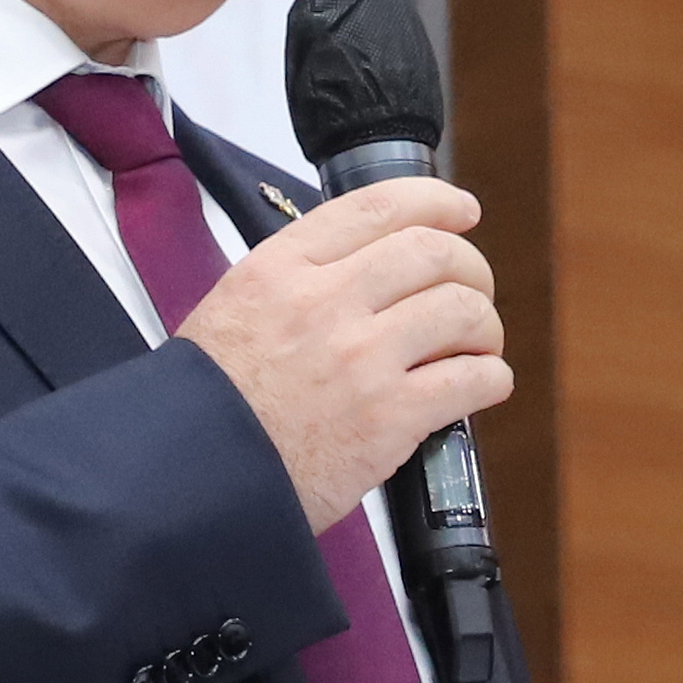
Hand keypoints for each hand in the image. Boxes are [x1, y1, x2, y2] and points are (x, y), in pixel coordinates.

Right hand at [177, 177, 510, 531]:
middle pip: (434, 252)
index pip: (377, 207)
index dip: (435, 201)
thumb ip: (297, 278)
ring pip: (462, 310)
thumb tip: (365, 265)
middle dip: (470, 268)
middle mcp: (325, 301)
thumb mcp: (234, 307)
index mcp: (282, 268)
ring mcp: (361, 358)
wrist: (191, 480)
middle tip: (472, 290)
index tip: (462, 210)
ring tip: (477, 345)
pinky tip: (484, 384)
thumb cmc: (210, 404)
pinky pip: (471, 379)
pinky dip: (491, 377)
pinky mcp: (388, 418)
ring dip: (484, 325)